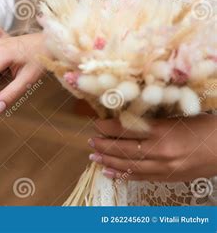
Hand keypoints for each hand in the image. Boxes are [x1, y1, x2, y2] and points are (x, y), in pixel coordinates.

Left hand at [88, 115, 216, 181]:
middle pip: (123, 150)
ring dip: (108, 162)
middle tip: (90, 142)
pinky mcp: (168, 178)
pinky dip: (123, 175)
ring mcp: (164, 168)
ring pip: (128, 166)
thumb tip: (126, 119)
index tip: (96, 124)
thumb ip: (152, 120)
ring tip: (93, 158)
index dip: (107, 128)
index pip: (125, 129)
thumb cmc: (206, 127)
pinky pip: (141, 177)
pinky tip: (110, 173)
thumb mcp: (177, 117)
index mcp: (162, 131)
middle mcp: (160, 151)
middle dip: (103, 146)